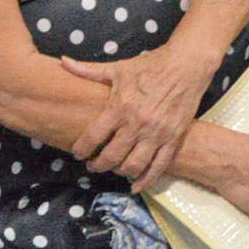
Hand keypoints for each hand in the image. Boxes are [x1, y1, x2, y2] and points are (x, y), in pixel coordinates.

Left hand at [57, 44, 219, 184]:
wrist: (185, 65)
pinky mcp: (173, 139)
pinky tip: (136, 186)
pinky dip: (146, 181)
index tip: (77, 153)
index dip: (82, 149)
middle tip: (93, 165)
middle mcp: (137, 124)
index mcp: (121, 106)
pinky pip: (159, 167)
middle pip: (112, 156)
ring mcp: (157, 134)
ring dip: (119, 172)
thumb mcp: (118, 67)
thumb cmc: (150, 65)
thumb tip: (63, 62)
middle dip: (98, 165)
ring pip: (134, 165)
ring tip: (114, 170)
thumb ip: (89, 70)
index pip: (94, 136)